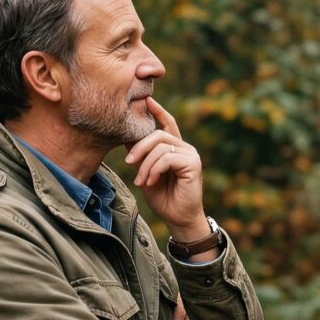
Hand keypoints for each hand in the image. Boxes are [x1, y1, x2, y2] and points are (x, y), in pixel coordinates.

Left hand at [123, 97, 207, 240]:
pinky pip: (167, 158)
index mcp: (175, 149)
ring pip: (161, 147)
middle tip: (129, 162)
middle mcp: (185, 149)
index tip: (147, 100)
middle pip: (158, 135)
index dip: (158, 111)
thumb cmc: (163, 198)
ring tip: (141, 181)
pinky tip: (151, 181)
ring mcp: (191, 155)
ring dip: (146, 165)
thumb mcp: (146, 172)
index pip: (168, 124)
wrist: (178, 219)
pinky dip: (154, 169)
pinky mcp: (193, 164)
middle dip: (140, 147)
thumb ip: (142, 156)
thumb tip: (125, 137)